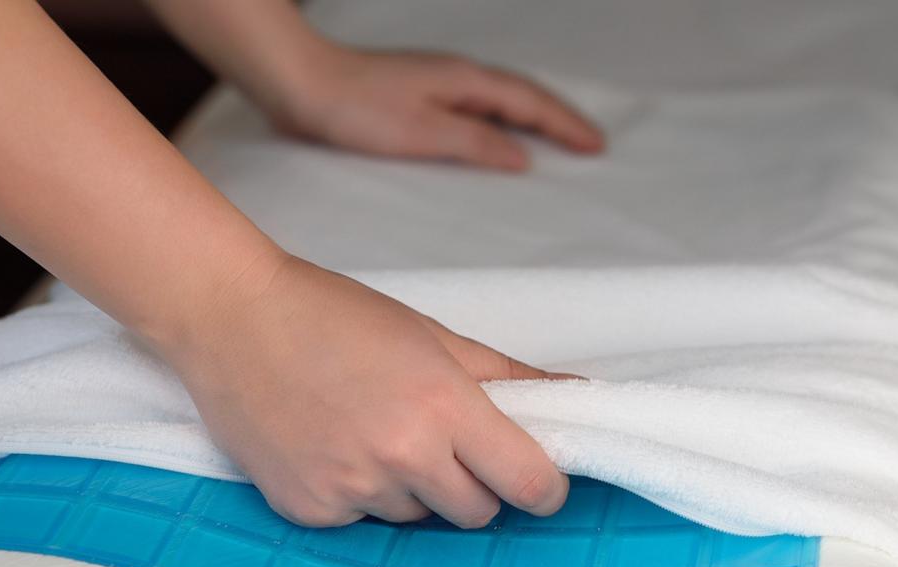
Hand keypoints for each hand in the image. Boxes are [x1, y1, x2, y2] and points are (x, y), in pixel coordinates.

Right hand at [156, 251, 572, 527]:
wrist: (230, 318)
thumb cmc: (333, 316)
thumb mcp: (435, 336)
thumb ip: (511, 379)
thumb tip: (580, 397)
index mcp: (443, 405)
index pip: (529, 484)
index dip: (543, 487)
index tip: (537, 478)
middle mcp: (401, 455)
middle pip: (479, 513)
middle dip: (476, 486)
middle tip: (444, 442)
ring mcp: (351, 489)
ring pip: (418, 519)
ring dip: (413, 490)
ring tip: (374, 432)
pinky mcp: (310, 510)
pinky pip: (363, 524)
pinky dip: (360, 496)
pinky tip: (334, 447)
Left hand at [257, 43, 605, 170]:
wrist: (301, 83)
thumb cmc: (356, 107)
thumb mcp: (423, 132)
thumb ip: (476, 144)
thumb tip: (522, 158)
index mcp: (466, 81)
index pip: (531, 104)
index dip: (566, 126)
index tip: (596, 147)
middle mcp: (456, 76)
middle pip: (523, 97)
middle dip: (560, 120)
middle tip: (591, 145)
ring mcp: (437, 85)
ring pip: (501, 100)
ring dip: (534, 120)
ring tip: (558, 142)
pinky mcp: (416, 98)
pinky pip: (477, 108)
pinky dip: (501, 122)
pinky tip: (496, 138)